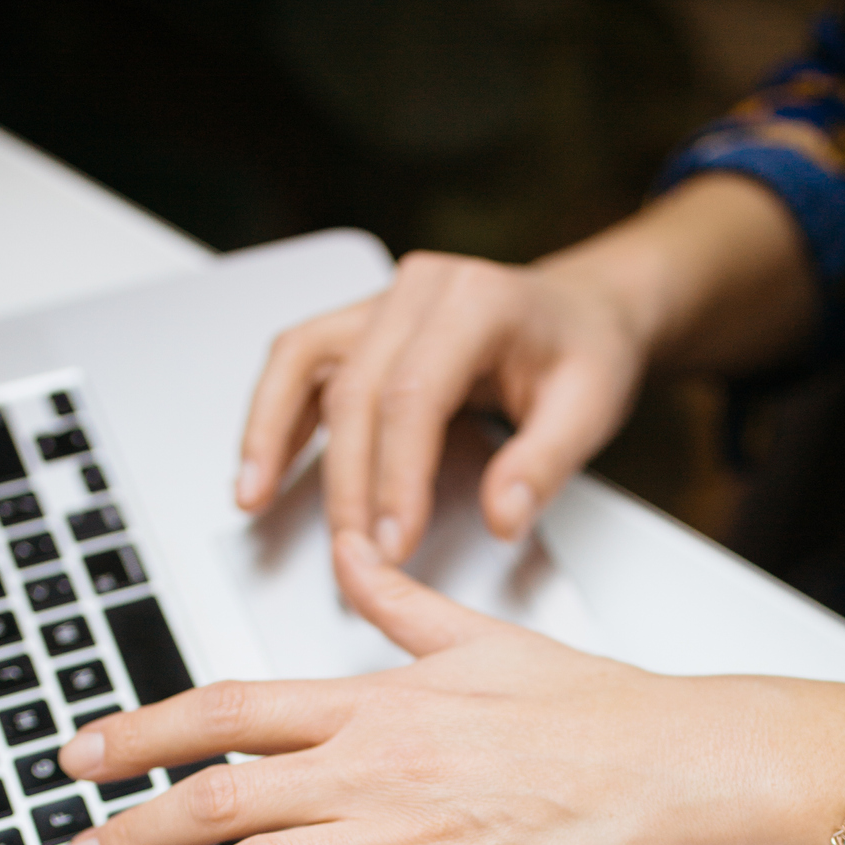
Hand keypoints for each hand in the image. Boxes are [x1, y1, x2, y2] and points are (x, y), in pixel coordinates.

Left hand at [53, 532, 807, 844]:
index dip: (141, 733)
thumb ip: (402, 609)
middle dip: (129, 834)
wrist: (690, 766)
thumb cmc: (603, 711)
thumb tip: (355, 559)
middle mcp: (375, 770)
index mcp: (377, 704)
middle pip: (218, 797)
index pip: (228, 710)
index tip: (83, 757)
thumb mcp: (487, 639)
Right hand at [236, 251, 648, 563]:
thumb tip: (502, 517)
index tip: (393, 542)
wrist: (582, 311)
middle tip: (355, 555)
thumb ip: (545, 464)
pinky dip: (271, 416)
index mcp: (476, 299)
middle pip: (355, 388)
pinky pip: (299, 364)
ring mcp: (382, 302)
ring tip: (253, 498)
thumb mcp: (591, 407)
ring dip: (271, 433)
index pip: (414, 393)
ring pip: (304, 362)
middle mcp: (419, 289)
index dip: (396, 476)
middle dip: (348, 482)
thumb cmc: (585, 351)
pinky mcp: (361, 328)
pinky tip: (258, 470)